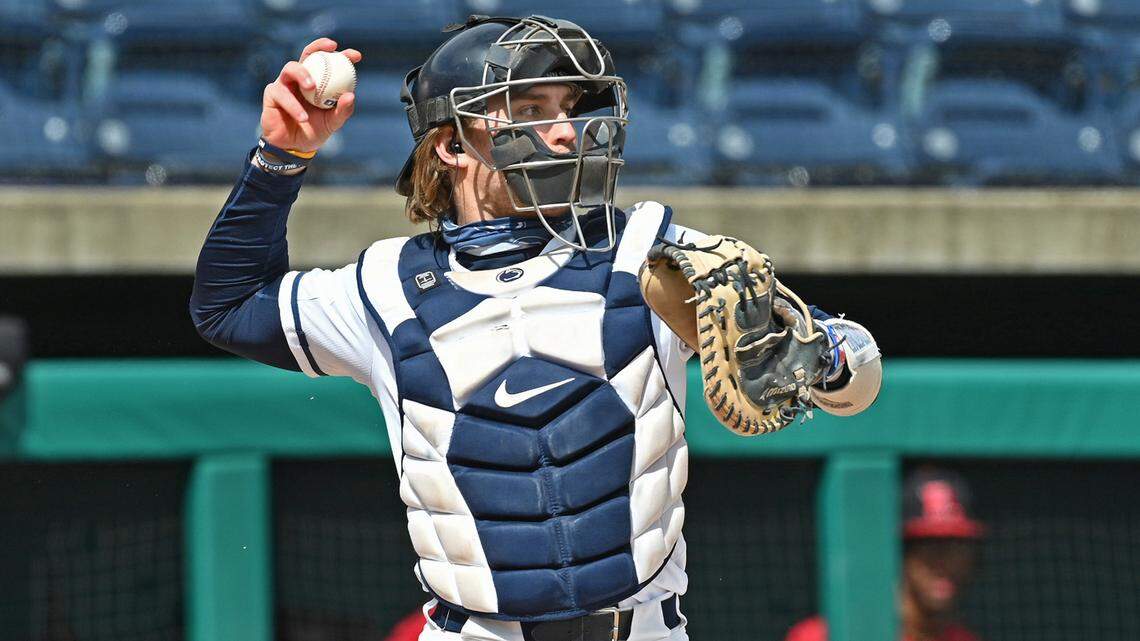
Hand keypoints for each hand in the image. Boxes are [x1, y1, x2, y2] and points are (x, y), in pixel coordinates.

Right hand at [260, 38, 361, 152]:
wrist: (294, 147)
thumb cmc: (314, 131)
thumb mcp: (333, 122)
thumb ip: (342, 110)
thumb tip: (351, 95)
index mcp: (318, 81)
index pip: (329, 62)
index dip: (342, 55)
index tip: (356, 56)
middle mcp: (300, 78)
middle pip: (307, 54)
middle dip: (318, 47)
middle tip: (331, 49)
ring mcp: (285, 84)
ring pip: (290, 68)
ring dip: (302, 74)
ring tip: (312, 87)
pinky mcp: (272, 94)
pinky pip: (282, 94)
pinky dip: (294, 106)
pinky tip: (303, 118)